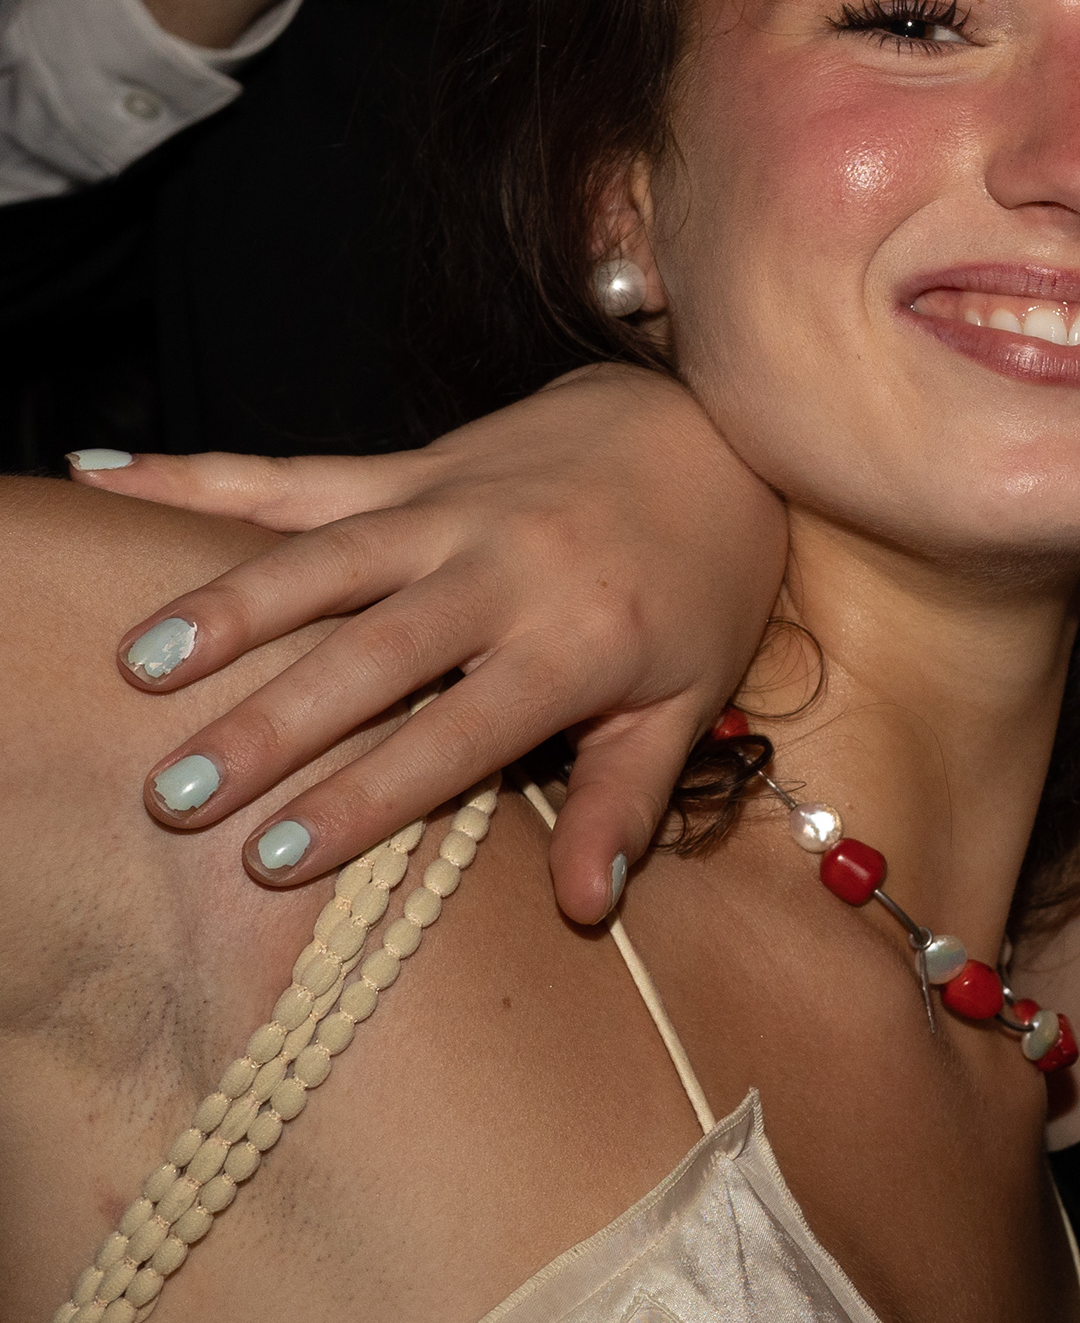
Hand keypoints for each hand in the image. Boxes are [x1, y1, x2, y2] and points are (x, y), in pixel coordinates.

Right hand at [73, 364, 786, 923]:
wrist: (718, 429)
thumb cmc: (700, 582)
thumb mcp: (687, 699)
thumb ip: (624, 801)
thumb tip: (583, 907)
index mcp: (578, 641)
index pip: (457, 735)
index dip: (367, 797)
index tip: (275, 857)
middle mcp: (506, 568)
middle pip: (373, 652)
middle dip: (271, 723)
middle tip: (178, 793)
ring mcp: (451, 507)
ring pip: (324, 558)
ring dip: (228, 607)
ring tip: (139, 665)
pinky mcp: (412, 464)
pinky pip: (295, 472)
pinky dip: (195, 475)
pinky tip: (103, 475)